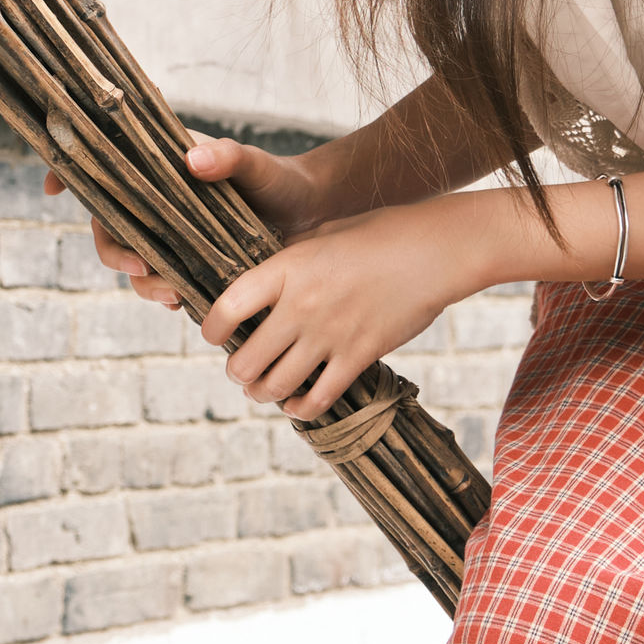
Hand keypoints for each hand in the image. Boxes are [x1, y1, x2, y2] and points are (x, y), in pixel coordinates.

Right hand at [58, 136, 341, 310]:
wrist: (313, 220)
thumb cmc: (281, 181)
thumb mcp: (258, 165)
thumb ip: (229, 158)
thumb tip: (192, 158)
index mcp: (162, 168)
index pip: (106, 168)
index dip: (70, 174)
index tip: (51, 188)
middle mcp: (157, 202)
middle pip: (109, 227)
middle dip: (114, 252)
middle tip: (138, 267)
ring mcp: (169, 236)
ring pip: (133, 262)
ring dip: (142, 282)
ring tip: (171, 294)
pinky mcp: (187, 265)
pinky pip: (160, 284)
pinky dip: (163, 295)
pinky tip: (181, 302)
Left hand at [204, 195, 503, 421]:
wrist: (432, 251)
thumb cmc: (378, 234)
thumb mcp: (322, 234)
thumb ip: (288, 260)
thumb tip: (262, 282)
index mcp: (286, 268)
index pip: (228, 308)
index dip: (210, 329)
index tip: (212, 334)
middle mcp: (301, 306)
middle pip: (246, 361)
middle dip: (237, 372)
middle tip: (240, 369)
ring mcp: (329, 334)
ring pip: (275, 386)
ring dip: (262, 393)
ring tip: (262, 389)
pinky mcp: (358, 356)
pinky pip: (318, 398)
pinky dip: (300, 409)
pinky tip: (295, 405)